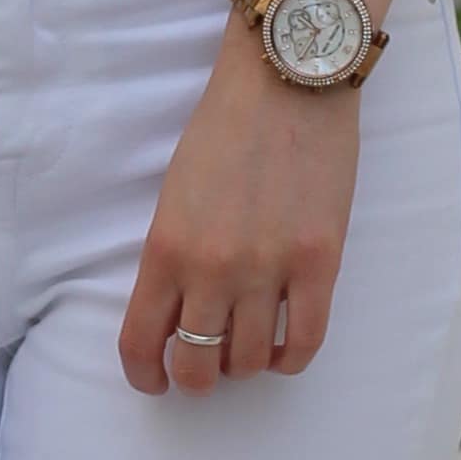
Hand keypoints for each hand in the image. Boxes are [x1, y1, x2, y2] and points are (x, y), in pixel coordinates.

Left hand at [119, 20, 360, 395]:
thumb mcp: (175, 194)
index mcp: (165, 247)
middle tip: (204, 371)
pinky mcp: (319, 262)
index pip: (140, 342)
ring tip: (247, 350)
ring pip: (249, 360)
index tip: (153, 380)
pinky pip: (304, 341)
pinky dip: (290, 358)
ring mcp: (269, 268)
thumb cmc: (227, 127)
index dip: (145, 375)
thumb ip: (173, 255)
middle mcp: (212, 267)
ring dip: (244, 366)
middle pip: (197, 364)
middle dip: (196, 380)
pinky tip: (283, 348)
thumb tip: (180, 312)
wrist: (288, 79)